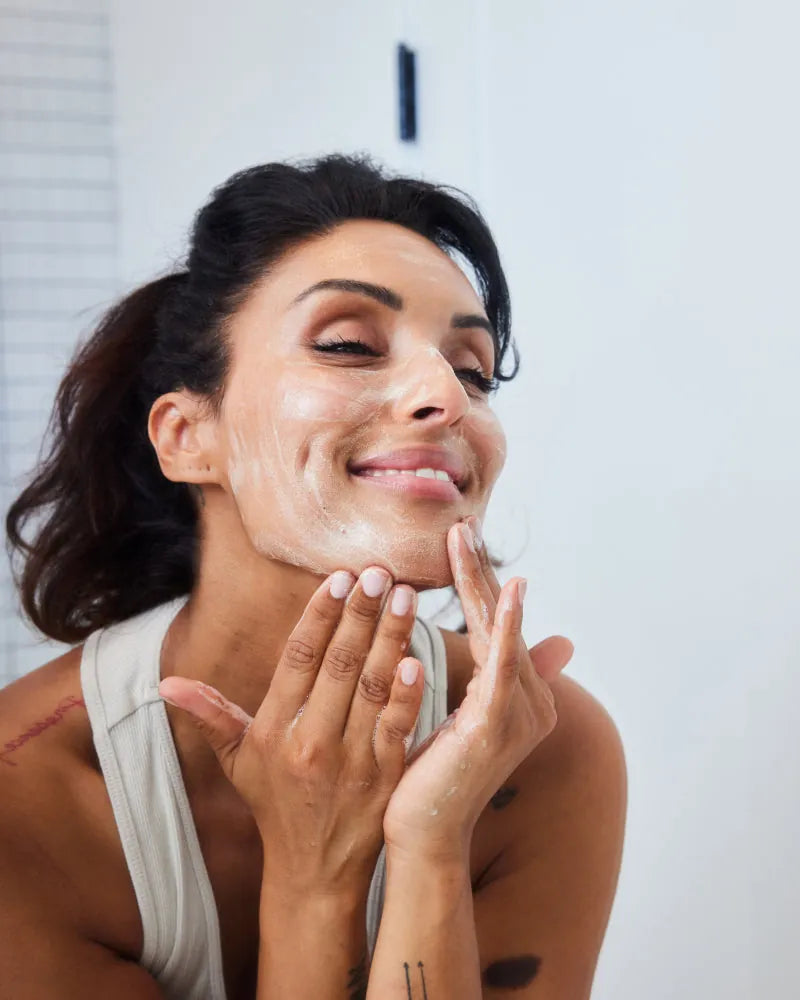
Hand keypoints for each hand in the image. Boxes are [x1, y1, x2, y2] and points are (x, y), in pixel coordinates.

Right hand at [157, 567, 424, 897]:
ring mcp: (350, 761)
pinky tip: (417, 658)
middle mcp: (310, 742)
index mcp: (275, 729)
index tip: (337, 576)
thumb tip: (166, 683)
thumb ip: (211, 716)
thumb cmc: (276, 805)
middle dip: (359, 613)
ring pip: (371, 687)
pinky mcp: (384, 778)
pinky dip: (407, 694)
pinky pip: (397, 728)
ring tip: (405, 597)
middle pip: (338, 664)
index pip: (299, 659)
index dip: (318, 615)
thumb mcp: (238, 762)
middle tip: (378, 571)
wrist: (314, 872)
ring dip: (390, 639)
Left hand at [381, 516, 574, 860]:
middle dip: (478, 572)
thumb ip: (480, 678)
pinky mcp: (498, 725)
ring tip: (465, 539)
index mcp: (517, 696)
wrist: (423, 834)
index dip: (480, 582)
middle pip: (500, 621)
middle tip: (460, 524)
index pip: (497, 625)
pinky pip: (504, 665)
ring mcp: (517, 714)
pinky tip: (510, 590)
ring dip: (483, 582)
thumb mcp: (459, 717)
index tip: (460, 540)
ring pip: (500, 632)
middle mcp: (529, 701)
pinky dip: (511, 625)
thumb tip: (483, 651)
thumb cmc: (432, 776)